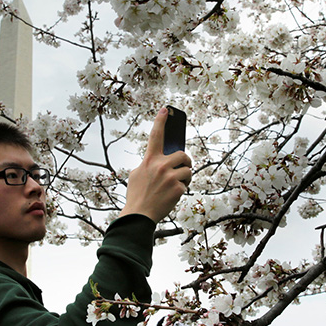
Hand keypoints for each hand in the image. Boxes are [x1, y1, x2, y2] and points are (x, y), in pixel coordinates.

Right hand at [120, 108, 192, 222]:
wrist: (139, 215)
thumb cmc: (138, 195)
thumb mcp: (137, 174)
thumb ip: (150, 163)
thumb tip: (163, 158)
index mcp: (149, 160)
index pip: (155, 136)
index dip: (160, 121)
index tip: (165, 110)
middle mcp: (160, 166)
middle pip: (182, 154)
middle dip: (185, 161)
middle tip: (183, 168)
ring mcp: (170, 177)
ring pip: (188, 170)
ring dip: (185, 177)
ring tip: (175, 185)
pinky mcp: (178, 188)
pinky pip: (187, 184)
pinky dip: (182, 190)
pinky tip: (172, 196)